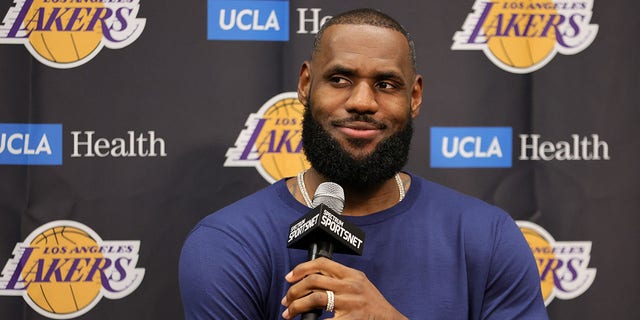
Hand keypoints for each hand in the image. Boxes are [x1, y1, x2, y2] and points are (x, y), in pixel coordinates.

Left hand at [281, 257, 407, 318]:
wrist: (389, 319)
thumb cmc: (373, 304)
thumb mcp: (359, 283)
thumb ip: (340, 279)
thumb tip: (313, 280)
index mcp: (352, 275)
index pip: (322, 263)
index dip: (302, 268)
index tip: (290, 277)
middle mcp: (350, 286)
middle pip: (314, 280)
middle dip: (294, 290)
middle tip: (286, 300)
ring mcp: (350, 302)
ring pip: (315, 298)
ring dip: (297, 306)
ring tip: (290, 312)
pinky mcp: (350, 319)